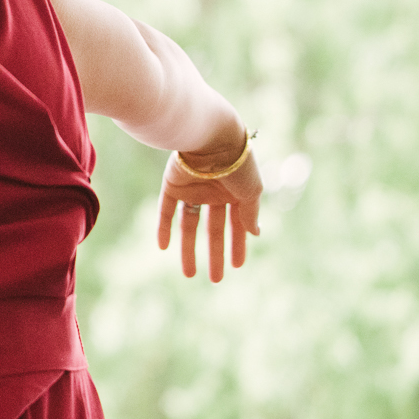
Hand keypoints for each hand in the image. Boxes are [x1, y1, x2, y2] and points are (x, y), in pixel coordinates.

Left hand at [156, 139, 263, 281]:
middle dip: (215, 254)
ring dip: (188, 249)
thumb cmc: (237, 164)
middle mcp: (214, 192)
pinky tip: (163, 247)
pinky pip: (165, 210)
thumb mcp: (251, 191)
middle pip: (214, 229)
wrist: (210, 138)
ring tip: (189, 274)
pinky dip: (163, 228)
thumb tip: (255, 233)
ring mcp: (193, 189)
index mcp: (236, 192)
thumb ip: (250, 213)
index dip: (237, 245)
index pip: (237, 224)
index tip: (237, 266)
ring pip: (190, 225)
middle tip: (215, 280)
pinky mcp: (172, 185)